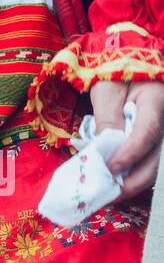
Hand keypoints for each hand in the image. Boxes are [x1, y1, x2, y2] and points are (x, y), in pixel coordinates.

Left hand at [91, 79, 163, 201]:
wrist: (134, 66)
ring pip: (159, 164)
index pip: (147, 133)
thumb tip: (103, 149)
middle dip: (134, 181)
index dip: (128, 155)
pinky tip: (120, 184)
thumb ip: (106, 119)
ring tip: (112, 195)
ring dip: (136, 182)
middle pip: (159, 157)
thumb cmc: (118, 74)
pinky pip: (154, 161)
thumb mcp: (107, 91)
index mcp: (157, 100)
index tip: (109, 170)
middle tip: (109, 196)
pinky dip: (138, 174)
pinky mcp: (160, 138)